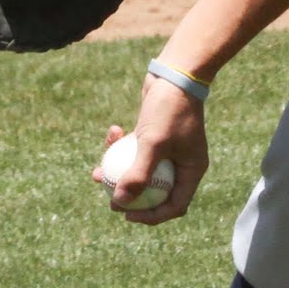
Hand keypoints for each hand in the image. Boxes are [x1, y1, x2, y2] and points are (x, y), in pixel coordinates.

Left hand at [92, 75, 209, 225]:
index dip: (150, 215)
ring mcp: (169, 149)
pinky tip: (113, 130)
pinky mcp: (155, 135)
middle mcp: (182, 163)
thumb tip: (119, 203)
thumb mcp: (153, 143)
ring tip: (97, 172)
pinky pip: (136, 149)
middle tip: (108, 198)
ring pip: (141, 170)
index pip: (173, 205)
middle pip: (155, 191)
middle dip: (129, 195)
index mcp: (191, 170)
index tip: (126, 214)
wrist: (176, 72)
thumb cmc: (169, 109)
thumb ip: (138, 174)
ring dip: (118, 171)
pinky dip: (122, 145)